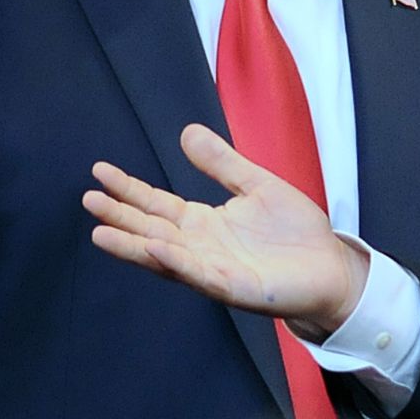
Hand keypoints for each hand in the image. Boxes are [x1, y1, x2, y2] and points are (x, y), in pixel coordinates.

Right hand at [83, 124, 369, 339]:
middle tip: (88, 199)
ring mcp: (213, 269)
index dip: (129, 189)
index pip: (157, 204)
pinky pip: (199, 274)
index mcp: (204, 223)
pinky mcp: (234, 287)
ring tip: (101, 232)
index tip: (99, 171)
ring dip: (133, 245)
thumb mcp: (258, 186)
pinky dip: (176, 262)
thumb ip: (223, 164)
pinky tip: (156, 248)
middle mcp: (200, 247)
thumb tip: (187, 132)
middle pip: (151, 230)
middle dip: (120, 217)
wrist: (331, 266)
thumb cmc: (296, 232)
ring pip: (165, 257)